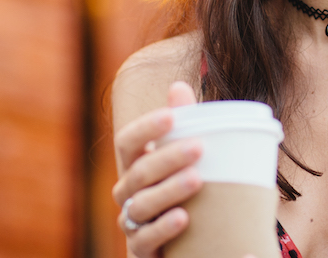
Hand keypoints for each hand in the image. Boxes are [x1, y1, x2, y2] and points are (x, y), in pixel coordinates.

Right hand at [113, 81, 202, 257]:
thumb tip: (179, 85)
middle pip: (139, 172)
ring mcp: (132, 221)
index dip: (146, 128)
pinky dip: (163, 228)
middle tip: (199, 147)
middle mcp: (128, 191)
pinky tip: (184, 217)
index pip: (128, 141)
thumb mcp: (187, 159)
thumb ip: (184, 126)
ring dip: (169, 190)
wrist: (186, 239)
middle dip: (168, 158)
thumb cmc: (185, 189)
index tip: (172, 116)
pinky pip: (145, 240)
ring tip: (197, 180)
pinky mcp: (140, 249)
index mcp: (135, 164)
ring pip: (142, 204)